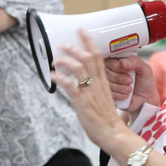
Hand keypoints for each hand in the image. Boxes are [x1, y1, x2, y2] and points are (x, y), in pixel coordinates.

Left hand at [50, 29, 128, 148]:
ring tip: (55, 59)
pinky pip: (70, 85)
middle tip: (62, 44)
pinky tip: (52, 76)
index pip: (98, 56)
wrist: (113, 133)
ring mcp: (90, 92)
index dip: (89, 42)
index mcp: (104, 82)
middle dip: (74, 48)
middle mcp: (98, 84)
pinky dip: (60, 78)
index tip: (81, 31)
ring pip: (78, 68)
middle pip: (87, 58)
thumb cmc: (108, 120)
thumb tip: (83, 89)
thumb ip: (95, 91)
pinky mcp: (82, 101)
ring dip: (65, 60)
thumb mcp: (104, 100)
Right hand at [105, 55, 159, 111]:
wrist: (146, 99)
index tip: (127, 70)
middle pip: (106, 71)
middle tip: (130, 81)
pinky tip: (126, 95)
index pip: (109, 60)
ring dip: (120, 87)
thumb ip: (135, 61)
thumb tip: (122, 62)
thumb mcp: (145, 68)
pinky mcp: (109, 93)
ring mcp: (109, 82)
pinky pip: (108, 93)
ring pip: (106, 82)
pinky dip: (118, 95)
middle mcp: (112, 71)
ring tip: (130, 89)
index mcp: (119, 61)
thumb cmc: (146, 82)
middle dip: (119, 78)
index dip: (116, 65)